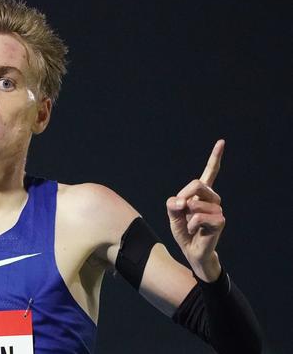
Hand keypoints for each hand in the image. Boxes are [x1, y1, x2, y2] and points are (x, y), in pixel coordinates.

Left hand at [166, 140, 225, 281]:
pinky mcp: (220, 221)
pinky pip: (199, 217)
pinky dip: (192, 225)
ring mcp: (218, 209)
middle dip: (184, 195)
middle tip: (182, 210)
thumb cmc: (184, 232)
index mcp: (201, 195)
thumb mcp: (173, 216)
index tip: (222, 142)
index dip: (215, 158)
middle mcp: (212, 199)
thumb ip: (173, 204)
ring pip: (196, 203)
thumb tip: (183, 200)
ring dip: (187, 216)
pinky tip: (196, 231)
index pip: (209, 173)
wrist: (192, 252)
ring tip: (192, 226)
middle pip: (196, 184)